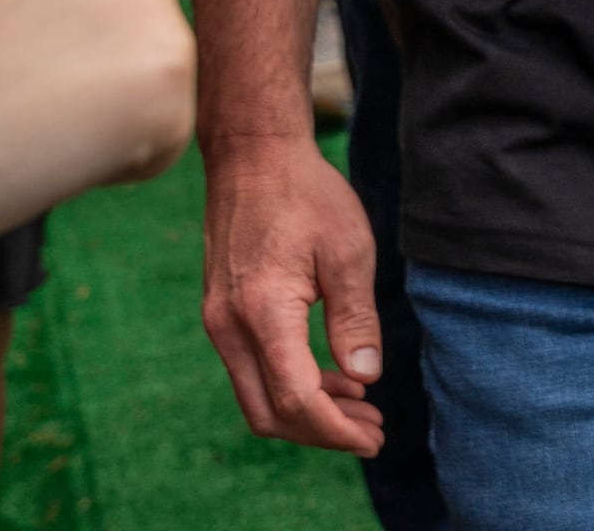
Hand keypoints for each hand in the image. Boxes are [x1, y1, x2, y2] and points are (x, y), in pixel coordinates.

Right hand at [200, 127, 388, 454]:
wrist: (254, 157)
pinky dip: (290, 385)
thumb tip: (366, 378)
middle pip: (270, 413)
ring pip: (257, 397)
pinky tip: (332, 377)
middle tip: (373, 431)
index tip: (375, 435)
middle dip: (322, 433)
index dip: (336, 428)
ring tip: (362, 408)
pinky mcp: (221, 315)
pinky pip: (252, 371)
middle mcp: (229, 327)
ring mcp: (218, 323)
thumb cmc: (306, 195)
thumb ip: (356, 319)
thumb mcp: (348, 250)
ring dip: (308, 412)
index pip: (296, 398)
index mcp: (263, 312)